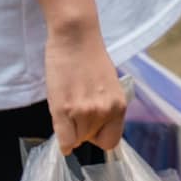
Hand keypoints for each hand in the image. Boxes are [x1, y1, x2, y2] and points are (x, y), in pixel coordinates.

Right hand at [45, 22, 125, 153]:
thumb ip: (106, 108)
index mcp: (119, 106)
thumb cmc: (91, 59)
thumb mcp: (109, 86)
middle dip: (82, 129)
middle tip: (77, 109)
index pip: (111, 141)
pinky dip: (62, 141)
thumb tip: (97, 127)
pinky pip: (63, 140)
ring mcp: (83, 112)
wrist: (76, 38)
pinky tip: (61, 128)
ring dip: (70, 128)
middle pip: (90, 139)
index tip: (92, 127)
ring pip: (75, 139)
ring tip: (69, 106)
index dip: (99, 136)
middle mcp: (104, 112)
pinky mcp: (63, 109)